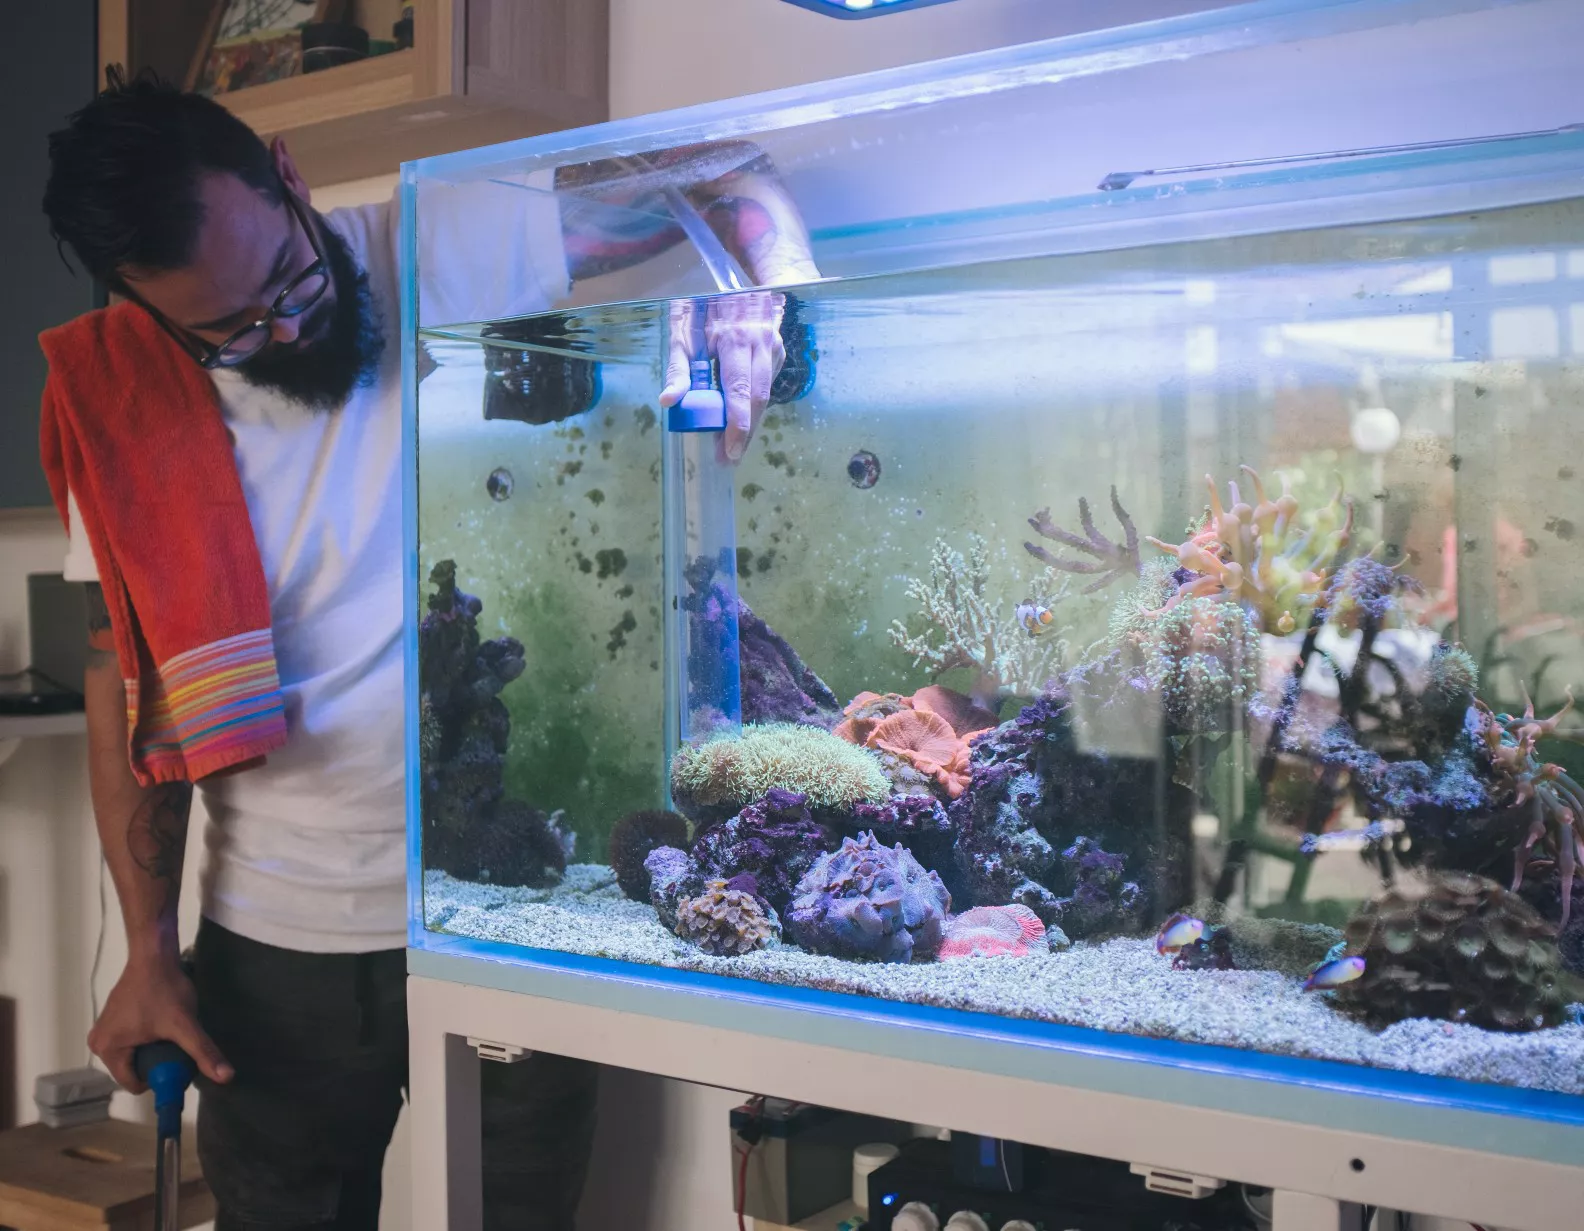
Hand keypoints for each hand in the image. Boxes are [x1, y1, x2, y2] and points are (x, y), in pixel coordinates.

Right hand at [89, 954, 231, 1091]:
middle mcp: (98, 1043)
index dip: (158, 1079)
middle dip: (155, 1064)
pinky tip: (161, 1025)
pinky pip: (129, 1042)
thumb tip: (227, 1077)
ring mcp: (103, 1030)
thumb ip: (203, 1052)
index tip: (177, 1063)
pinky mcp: (111, 1019)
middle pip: (132, 1070)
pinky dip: (145, 1040)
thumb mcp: (184, 1024)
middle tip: (176, 1046)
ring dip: (151, 1051)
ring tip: (169, 1033)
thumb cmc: (165, 989)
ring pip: (132, 1056)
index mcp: (107, 1050)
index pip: (134, 1084)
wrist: (153, 955)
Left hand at [659, 292, 785, 462]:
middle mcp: (762, 343)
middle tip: (728, 458)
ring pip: (765, 395)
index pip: (740, 390)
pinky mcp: (779, 352)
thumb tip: (668, 402)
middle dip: (744, 433)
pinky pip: (766, 385)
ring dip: (749, 422)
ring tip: (731, 445)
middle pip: (758, 399)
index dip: (737, 425)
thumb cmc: (704, 310)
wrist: (741, 287)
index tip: (729, 451)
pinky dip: (753, 404)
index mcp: (736, 338)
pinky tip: (739, 417)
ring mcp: (775, 348)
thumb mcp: (683, 335)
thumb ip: (678, 369)